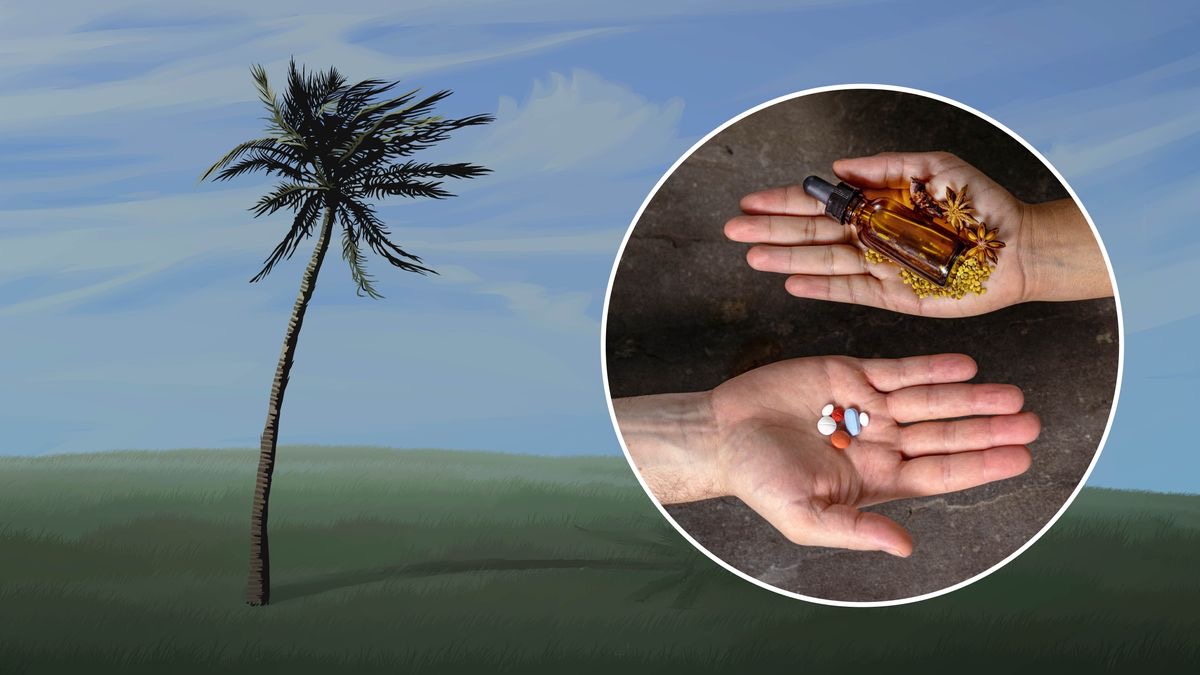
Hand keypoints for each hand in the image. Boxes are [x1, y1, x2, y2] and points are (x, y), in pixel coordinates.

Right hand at [615, 354, 1038, 555]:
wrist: (721, 434)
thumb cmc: (759, 482)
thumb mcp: (806, 518)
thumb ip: (856, 531)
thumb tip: (905, 548)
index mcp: (877, 480)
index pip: (940, 473)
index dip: (980, 465)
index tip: (1020, 457)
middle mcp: (881, 442)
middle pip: (945, 435)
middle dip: (987, 429)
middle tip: (1031, 421)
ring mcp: (868, 407)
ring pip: (930, 401)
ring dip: (970, 397)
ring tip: (1011, 394)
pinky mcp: (850, 374)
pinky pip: (898, 371)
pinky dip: (930, 369)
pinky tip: (964, 366)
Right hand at [725, 151, 1109, 316]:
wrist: (1019, 247)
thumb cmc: (983, 204)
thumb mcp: (934, 168)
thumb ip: (886, 168)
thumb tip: (837, 169)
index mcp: (877, 204)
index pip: (821, 203)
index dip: (784, 201)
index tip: (750, 201)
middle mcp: (872, 236)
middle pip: (811, 233)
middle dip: (771, 230)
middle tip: (733, 230)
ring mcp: (879, 266)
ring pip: (822, 262)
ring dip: (785, 258)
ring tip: (752, 257)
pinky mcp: (894, 295)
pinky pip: (850, 290)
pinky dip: (821, 287)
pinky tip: (792, 281)